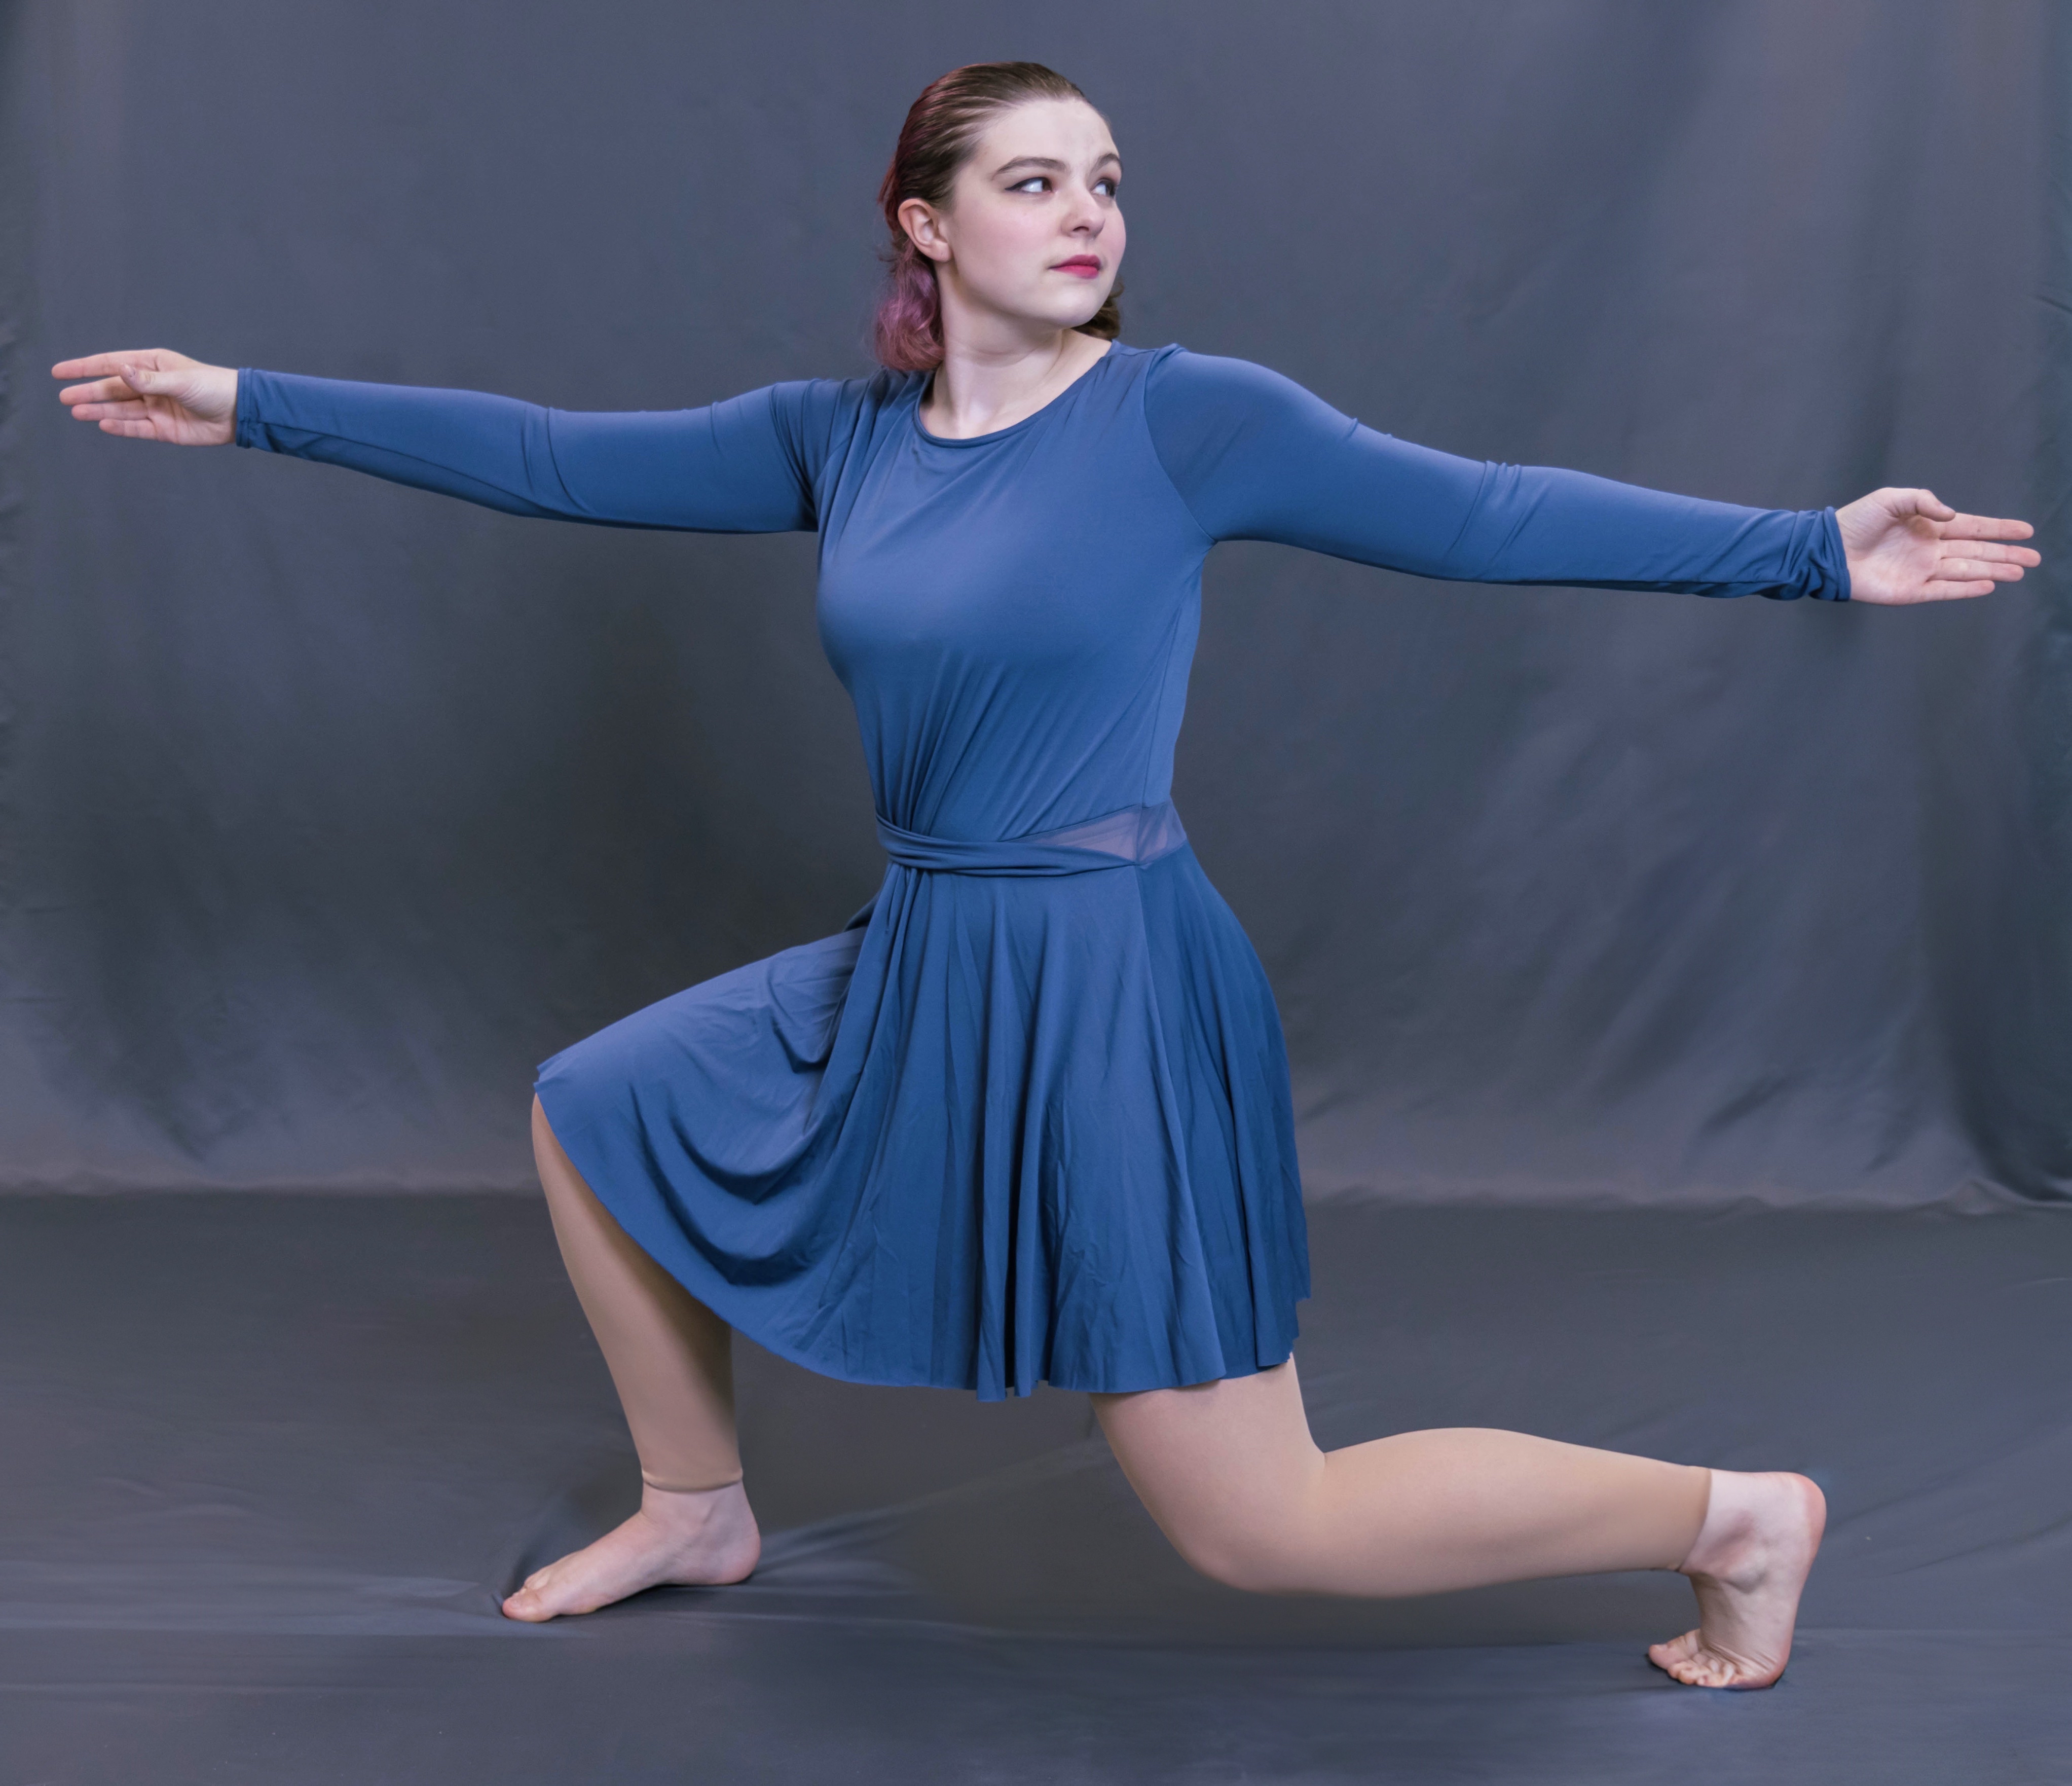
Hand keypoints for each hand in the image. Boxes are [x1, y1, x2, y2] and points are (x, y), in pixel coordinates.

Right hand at [52, 348, 237, 445]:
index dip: (85, 367)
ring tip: (76, 411)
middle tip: (64, 397)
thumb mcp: (181, 381)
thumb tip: (120, 371)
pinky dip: (121, 427)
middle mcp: (150, 386)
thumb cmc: (214, 388)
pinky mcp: (164, 429)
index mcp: (153, 365)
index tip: (61, 371)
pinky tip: (103, 424)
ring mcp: (156, 407)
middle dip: (89, 392)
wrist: (239, 413)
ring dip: (99, 410)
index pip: (112, 364)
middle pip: (113, 389)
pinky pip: (137, 428)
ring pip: (121, 409)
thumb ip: (149, 380)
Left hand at [1835, 487, 2037, 603]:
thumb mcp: (1890, 499)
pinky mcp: (1909, 591)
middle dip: (2006, 554)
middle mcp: (1930, 549)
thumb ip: (1923, 500)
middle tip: (2034, 558)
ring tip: (2019, 572)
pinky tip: (1989, 585)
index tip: (2025, 530)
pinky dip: (1965, 589)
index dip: (1999, 529)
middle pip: (1977, 552)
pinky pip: (1943, 590)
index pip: (1973, 528)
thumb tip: (1953, 514)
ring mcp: (1921, 571)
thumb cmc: (1855, 522)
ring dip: (1993, 570)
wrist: (1828, 550)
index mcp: (1928, 526)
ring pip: (1966, 571)